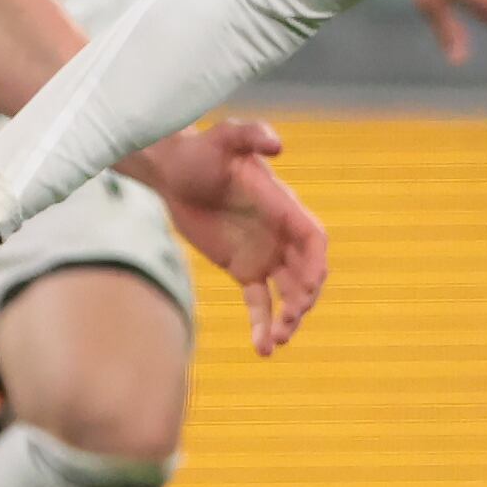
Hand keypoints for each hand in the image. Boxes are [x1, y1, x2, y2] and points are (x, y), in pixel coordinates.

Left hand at [154, 129, 328, 355]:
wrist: (171, 170)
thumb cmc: (199, 150)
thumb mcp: (223, 137)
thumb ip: (250, 135)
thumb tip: (278, 145)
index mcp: (283, 206)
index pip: (312, 238)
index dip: (316, 264)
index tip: (309, 288)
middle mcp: (279, 233)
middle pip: (306, 272)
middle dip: (304, 299)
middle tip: (289, 320)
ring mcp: (264, 253)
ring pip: (287, 293)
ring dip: (289, 319)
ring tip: (276, 341)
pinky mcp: (243, 268)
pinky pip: (260, 302)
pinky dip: (262, 325)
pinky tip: (262, 350)